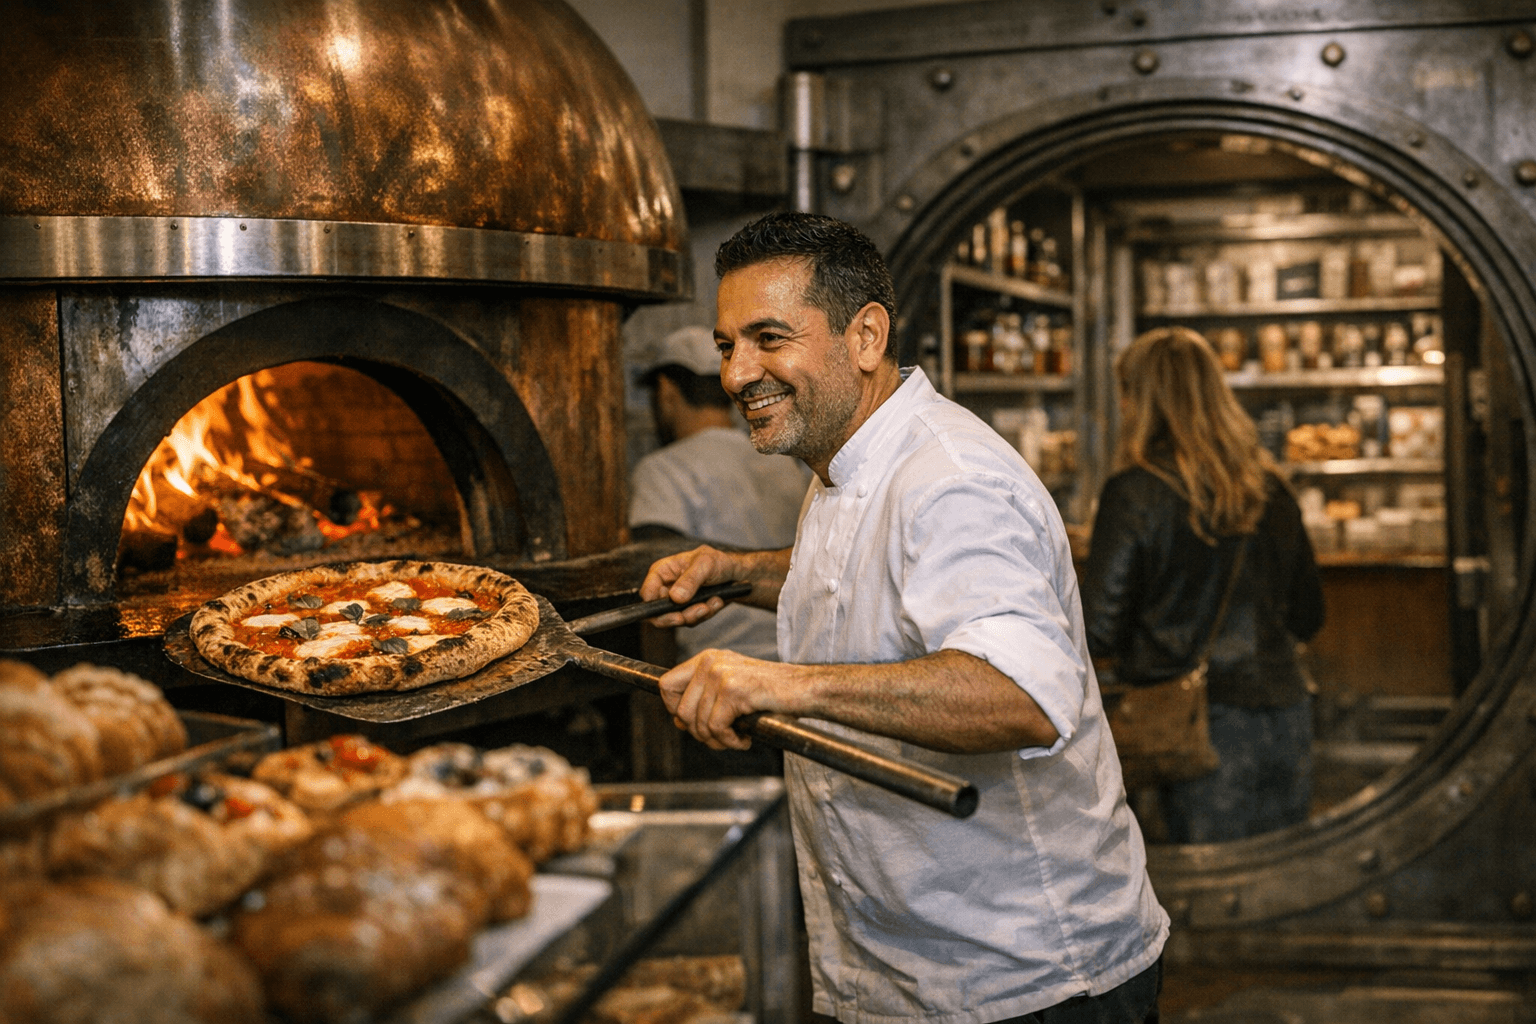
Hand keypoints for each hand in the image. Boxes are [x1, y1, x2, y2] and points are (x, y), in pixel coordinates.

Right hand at [639, 545, 737, 627]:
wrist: (737, 575)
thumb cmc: (719, 562)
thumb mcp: (706, 564)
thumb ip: (690, 580)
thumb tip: (675, 597)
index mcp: (663, 571)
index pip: (647, 593)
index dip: (655, 606)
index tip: (675, 613)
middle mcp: (667, 587)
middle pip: (658, 612)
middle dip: (680, 616)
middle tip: (700, 611)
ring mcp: (677, 601)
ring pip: (676, 619)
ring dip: (697, 614)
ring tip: (713, 602)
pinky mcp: (688, 610)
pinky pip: (691, 621)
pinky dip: (706, 614)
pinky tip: (716, 602)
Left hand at [659, 648, 788, 749]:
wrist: (804, 688)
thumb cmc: (771, 692)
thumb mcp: (731, 686)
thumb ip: (703, 697)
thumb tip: (678, 720)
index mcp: (706, 658)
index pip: (666, 685)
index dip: (673, 710)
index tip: (692, 723)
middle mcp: (710, 662)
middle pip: (680, 711)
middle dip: (699, 733)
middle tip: (722, 737)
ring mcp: (720, 674)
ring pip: (698, 724)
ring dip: (718, 740)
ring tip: (737, 737)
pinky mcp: (733, 690)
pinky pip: (716, 729)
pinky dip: (730, 741)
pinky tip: (745, 738)